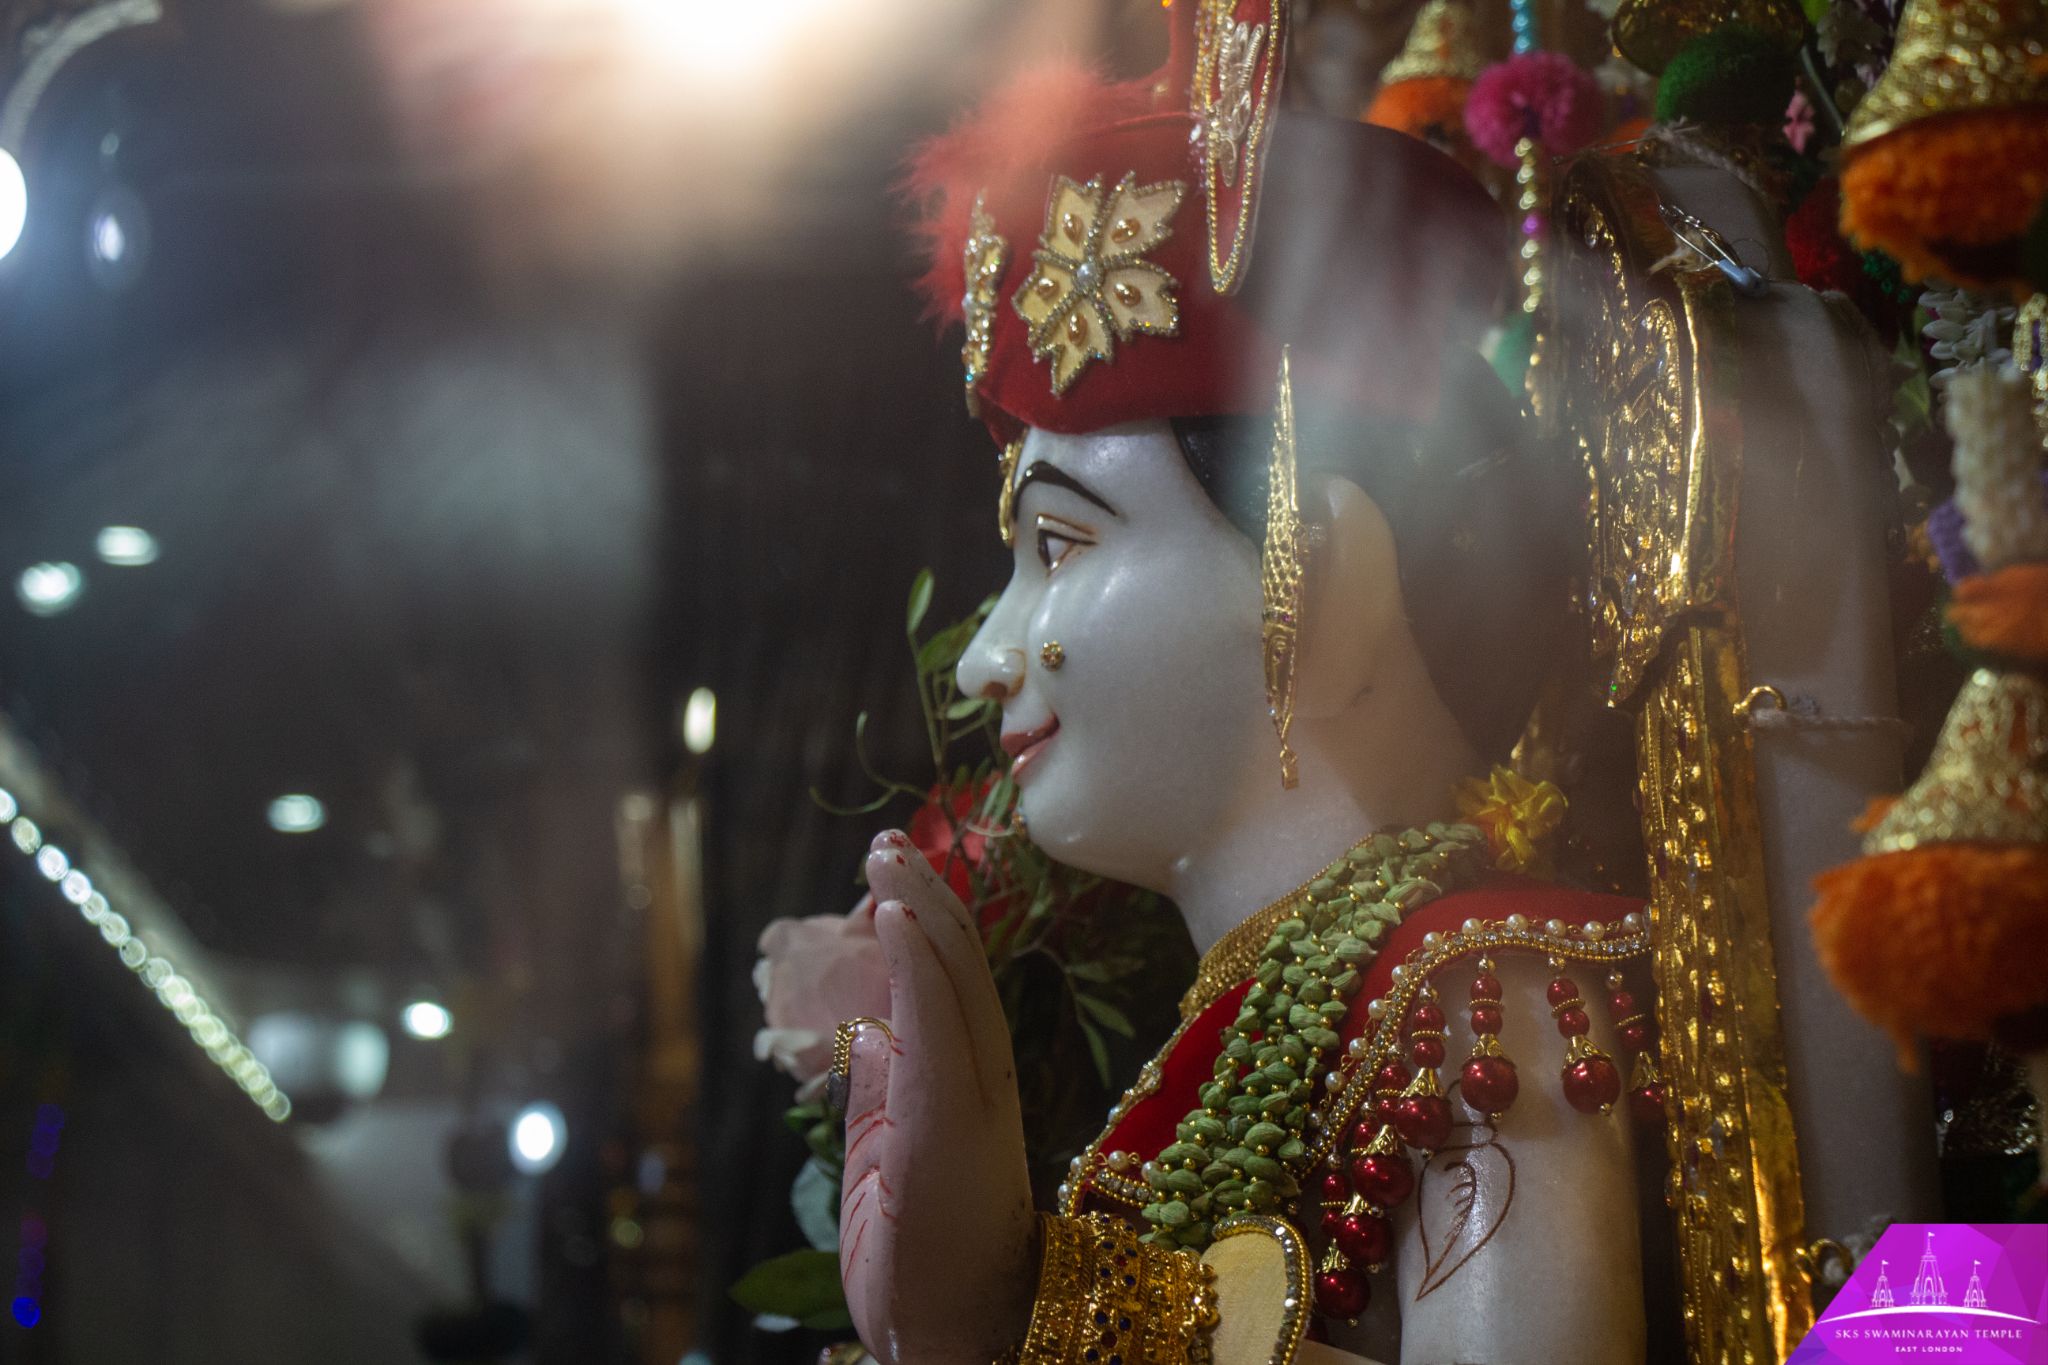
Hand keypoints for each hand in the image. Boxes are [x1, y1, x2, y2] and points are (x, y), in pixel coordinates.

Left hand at [839, 830, 1036, 1364]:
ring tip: (887, 855)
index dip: (925, 921)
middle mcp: (981, 1081)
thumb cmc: (923, 1262)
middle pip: (958, 966)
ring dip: (920, 909)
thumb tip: (867, 1032)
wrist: (959, 1339)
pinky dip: (918, 967)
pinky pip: (937, 1029)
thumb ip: (882, 1095)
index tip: (892, 873)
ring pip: (953, 980)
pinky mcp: (948, 1124)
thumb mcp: (884, 1160)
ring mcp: (972, 1100)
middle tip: (884, 843)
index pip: (952, 985)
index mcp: (967, 1087)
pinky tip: (897, 918)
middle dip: (922, 896)